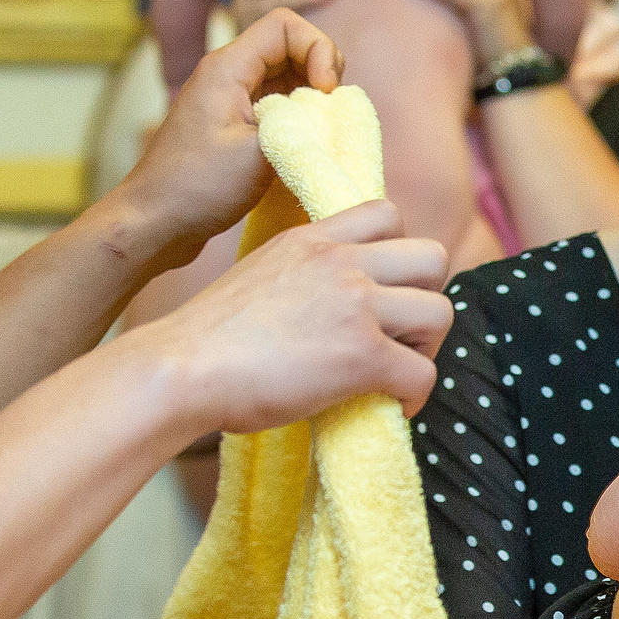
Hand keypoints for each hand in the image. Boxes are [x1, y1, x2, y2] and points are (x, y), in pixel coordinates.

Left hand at [115, 9, 346, 269]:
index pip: (286, 25)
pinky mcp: (237, 124)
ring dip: (314, 98)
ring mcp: (233, 99)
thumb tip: (333, 113)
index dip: (318, 50)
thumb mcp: (257, 153)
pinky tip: (305, 146)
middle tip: (328, 112)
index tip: (325, 93)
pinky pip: (280, 104)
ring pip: (289, 75)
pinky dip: (301, 118)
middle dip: (322, 71)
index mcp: (227, 68)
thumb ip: (301, 124)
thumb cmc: (196, 187)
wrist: (154, 222)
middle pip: (291, 45)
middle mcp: (229, 74)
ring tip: (320, 131)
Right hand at [129, 198, 452, 431]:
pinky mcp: (363, 354)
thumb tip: (327, 310)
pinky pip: (424, 372)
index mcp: (310, 239)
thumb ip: (302, 277)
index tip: (384, 290)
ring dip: (425, 346)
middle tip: (399, 335)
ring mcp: (355, 304)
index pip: (387, 212)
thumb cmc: (205, 342)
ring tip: (395, 371)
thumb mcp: (259, 276)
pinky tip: (391, 406)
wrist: (178, 370)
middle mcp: (339, 262)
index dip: (399, 254)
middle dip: (425, 296)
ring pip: (441, 311)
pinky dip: (415, 395)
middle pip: (432, 256)